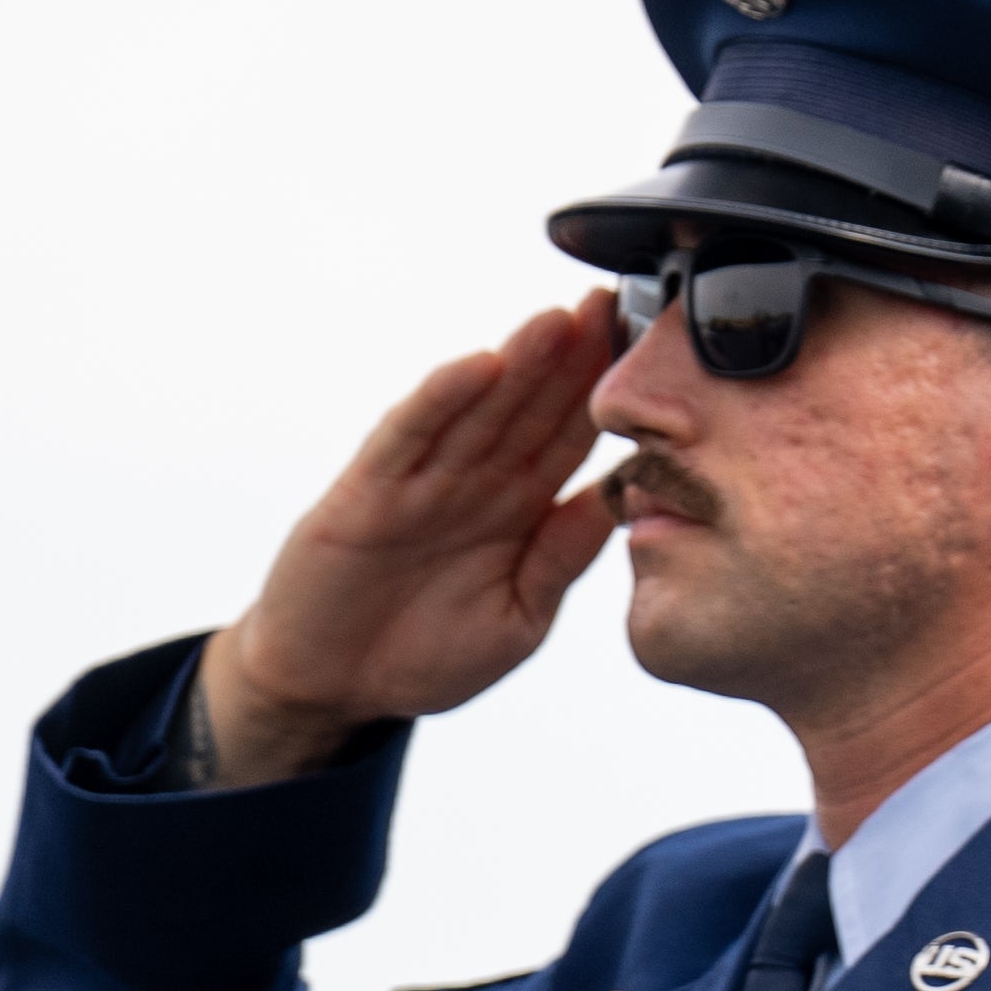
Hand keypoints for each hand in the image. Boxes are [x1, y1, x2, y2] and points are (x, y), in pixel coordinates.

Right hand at [194, 295, 621, 784]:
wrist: (334, 686)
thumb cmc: (426, 652)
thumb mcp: (519, 614)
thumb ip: (563, 557)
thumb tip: (624, 500)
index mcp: (519, 508)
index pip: (572, 438)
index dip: (610, 396)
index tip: (656, 354)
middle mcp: (475, 482)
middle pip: (532, 407)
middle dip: (575, 356)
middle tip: (618, 303)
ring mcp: (422, 482)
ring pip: (480, 410)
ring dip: (519, 362)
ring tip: (562, 319)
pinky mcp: (368, 493)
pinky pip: (411, 438)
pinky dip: (443, 401)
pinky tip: (480, 367)